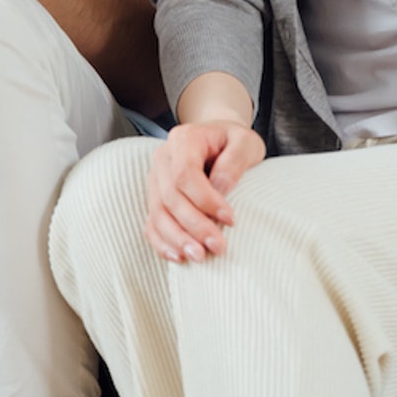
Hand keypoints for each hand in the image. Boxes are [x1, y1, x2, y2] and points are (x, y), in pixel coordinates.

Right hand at [144, 120, 266, 262]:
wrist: (218, 140)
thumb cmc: (233, 141)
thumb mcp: (245, 142)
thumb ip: (235, 161)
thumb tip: (220, 188)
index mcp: (183, 139)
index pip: (185, 174)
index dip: (206, 200)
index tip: (230, 219)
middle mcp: (163, 158)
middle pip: (170, 197)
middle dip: (194, 225)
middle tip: (218, 247)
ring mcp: (156, 179)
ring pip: (158, 214)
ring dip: (178, 239)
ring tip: (200, 257)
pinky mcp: (155, 198)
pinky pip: (151, 224)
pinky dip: (162, 243)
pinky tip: (179, 257)